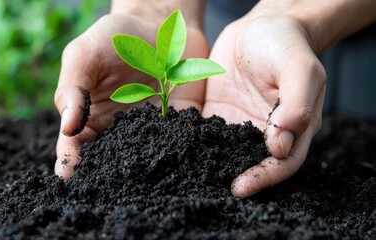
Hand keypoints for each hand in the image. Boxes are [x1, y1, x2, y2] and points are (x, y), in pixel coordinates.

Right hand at [54, 13, 207, 179]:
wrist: (159, 25)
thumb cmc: (114, 37)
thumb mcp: (84, 54)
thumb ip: (74, 88)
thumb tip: (69, 127)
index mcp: (90, 118)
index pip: (74, 148)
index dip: (70, 165)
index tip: (69, 180)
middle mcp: (119, 131)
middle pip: (109, 163)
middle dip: (107, 182)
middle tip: (107, 198)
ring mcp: (151, 131)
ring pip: (146, 161)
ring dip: (145, 179)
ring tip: (145, 194)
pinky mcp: (181, 122)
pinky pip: (181, 142)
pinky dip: (183, 157)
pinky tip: (184, 172)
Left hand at [203, 15, 325, 197]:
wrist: (260, 27)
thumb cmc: (285, 44)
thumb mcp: (298, 68)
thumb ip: (296, 104)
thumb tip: (282, 145)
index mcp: (294, 127)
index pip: (282, 163)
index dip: (264, 178)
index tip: (240, 187)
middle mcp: (266, 132)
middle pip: (253, 165)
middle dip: (235, 180)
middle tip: (209, 190)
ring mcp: (240, 125)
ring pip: (227, 154)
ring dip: (212, 167)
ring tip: (189, 178)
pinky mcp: (219, 116)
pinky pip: (206, 134)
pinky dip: (194, 144)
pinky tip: (177, 150)